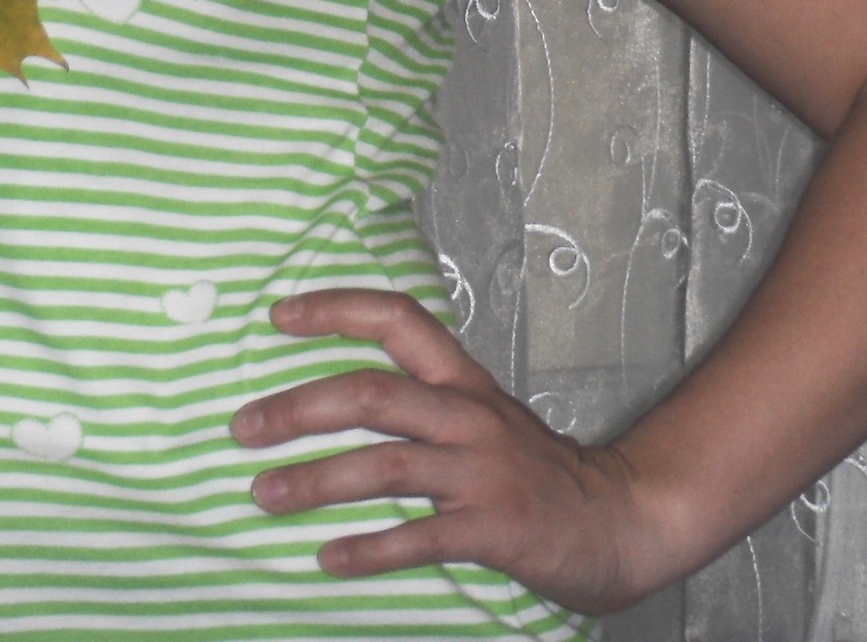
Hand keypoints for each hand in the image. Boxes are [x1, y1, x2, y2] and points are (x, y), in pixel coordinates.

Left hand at [230, 289, 664, 615]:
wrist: (624, 519)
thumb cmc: (538, 471)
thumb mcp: (483, 416)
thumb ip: (422, 402)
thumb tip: (332, 399)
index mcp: (464, 381)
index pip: (398, 319)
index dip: (336, 308)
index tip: (278, 314)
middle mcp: (469, 416)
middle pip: (372, 394)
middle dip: (298, 407)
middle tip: (242, 427)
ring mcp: (483, 471)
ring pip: (386, 464)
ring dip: (316, 480)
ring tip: (264, 494)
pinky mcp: (496, 527)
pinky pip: (422, 537)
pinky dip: (370, 549)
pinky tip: (328, 558)